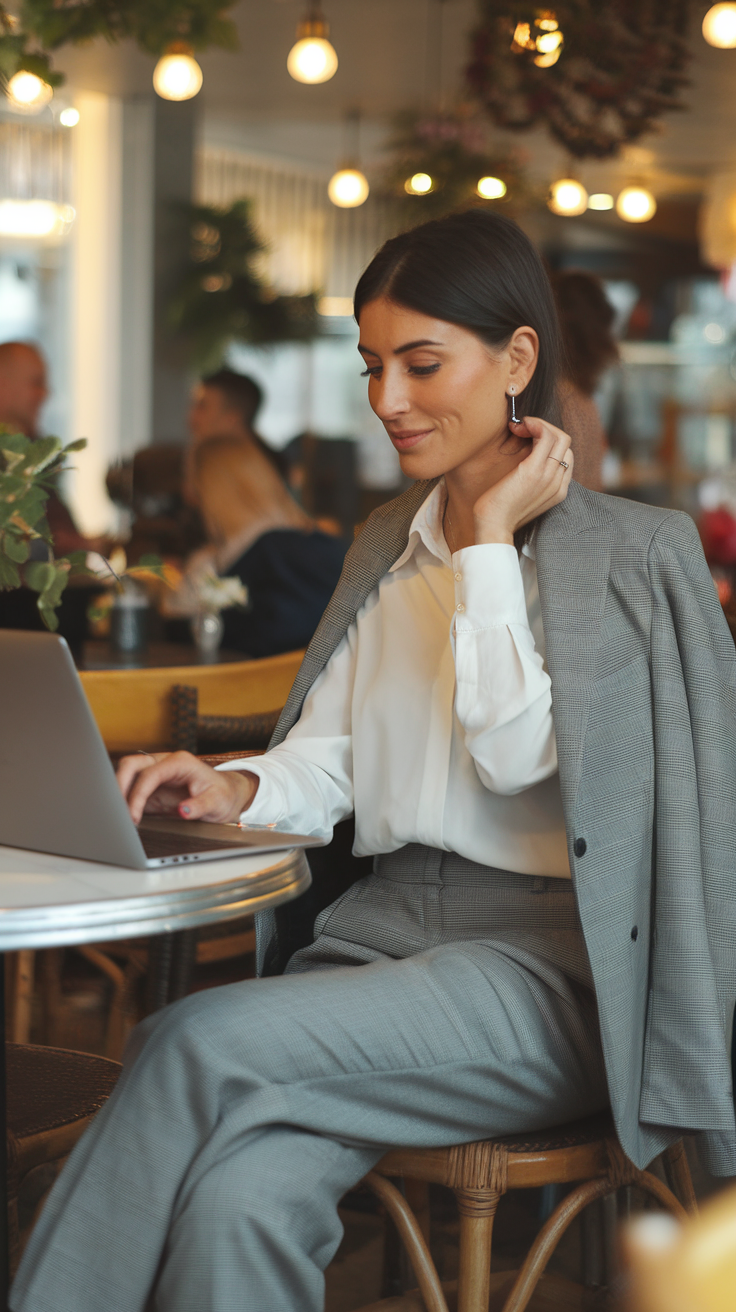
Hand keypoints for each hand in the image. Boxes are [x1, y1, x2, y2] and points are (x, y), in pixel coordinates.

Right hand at [116, 751, 257, 825]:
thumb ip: (200, 806)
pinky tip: (123, 817)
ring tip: (116, 816)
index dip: (138, 794)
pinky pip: (132, 791)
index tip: (133, 816)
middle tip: (116, 812)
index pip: (150, 774)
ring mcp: (156, 775)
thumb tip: (183, 810)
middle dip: (119, 786)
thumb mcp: (217, 802)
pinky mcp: (152, 789)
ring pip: (127, 774)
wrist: (226, 796)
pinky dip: (123, 802)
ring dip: (118, 792)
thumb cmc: (222, 795)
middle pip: (131, 765)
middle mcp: (164, 764)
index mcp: (179, 762)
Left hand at [473, 417, 573, 545]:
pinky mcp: (534, 470)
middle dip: (544, 428)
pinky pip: (545, 436)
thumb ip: (532, 478)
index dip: (548, 440)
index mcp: (559, 489)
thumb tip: (526, 454)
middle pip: (565, 441)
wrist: (493, 528)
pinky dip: (533, 425)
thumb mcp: (523, 494)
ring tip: (518, 428)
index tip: (526, 437)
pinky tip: (517, 428)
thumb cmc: (501, 511)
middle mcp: (558, 482)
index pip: (565, 454)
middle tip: (521, 429)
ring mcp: (549, 475)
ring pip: (558, 435)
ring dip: (538, 424)